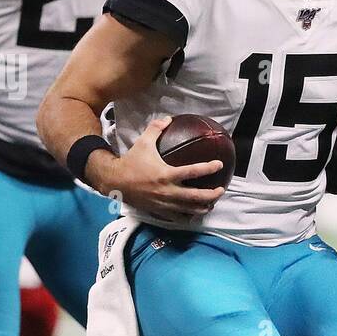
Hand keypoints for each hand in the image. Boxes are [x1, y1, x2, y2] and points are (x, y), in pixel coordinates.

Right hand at [94, 117, 225, 222]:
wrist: (115, 180)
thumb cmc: (131, 161)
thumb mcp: (143, 142)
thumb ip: (156, 129)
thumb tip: (169, 118)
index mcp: (166, 174)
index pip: (193, 172)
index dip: (209, 168)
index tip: (219, 164)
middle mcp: (167, 191)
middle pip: (196, 196)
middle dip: (212, 194)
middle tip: (221, 190)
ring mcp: (164, 203)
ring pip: (189, 209)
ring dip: (203, 207)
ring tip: (212, 203)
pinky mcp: (159, 210)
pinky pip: (178, 217)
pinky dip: (188, 216)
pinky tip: (195, 212)